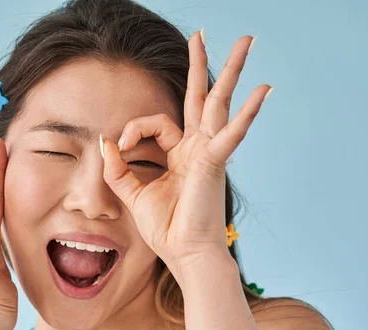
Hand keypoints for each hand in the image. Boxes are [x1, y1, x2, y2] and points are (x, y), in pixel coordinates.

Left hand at [101, 33, 271, 283]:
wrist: (186, 256)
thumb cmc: (166, 229)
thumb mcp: (133, 194)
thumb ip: (118, 167)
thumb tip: (104, 139)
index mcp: (180, 154)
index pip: (157, 123)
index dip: (134, 128)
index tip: (119, 145)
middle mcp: (197, 148)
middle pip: (201, 98)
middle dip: (202, 66)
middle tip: (203, 35)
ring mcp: (209, 153)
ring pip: (220, 103)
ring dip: (231, 72)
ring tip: (245, 41)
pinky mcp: (215, 164)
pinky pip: (231, 134)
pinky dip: (247, 114)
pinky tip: (263, 90)